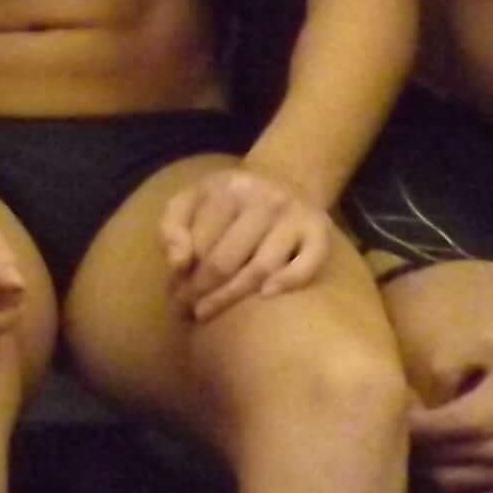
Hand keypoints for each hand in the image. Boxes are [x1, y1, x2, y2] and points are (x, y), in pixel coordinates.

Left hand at [157, 165, 333, 324]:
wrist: (287, 179)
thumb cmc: (230, 199)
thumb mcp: (193, 199)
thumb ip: (172, 226)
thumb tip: (177, 264)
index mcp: (228, 188)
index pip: (199, 243)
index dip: (182, 275)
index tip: (174, 297)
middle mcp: (265, 199)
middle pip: (226, 259)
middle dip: (202, 291)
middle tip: (189, 313)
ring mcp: (295, 215)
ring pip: (261, 267)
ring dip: (232, 296)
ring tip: (210, 313)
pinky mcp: (320, 232)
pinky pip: (307, 264)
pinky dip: (289, 281)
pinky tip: (265, 296)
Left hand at [407, 323, 492, 492]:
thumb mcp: (492, 345)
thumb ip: (451, 362)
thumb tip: (428, 385)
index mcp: (477, 418)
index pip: (421, 433)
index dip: (404, 422)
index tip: (403, 409)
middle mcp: (492, 454)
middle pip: (432, 463)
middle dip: (415, 450)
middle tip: (409, 436)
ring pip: (453, 490)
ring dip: (432, 477)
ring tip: (424, 461)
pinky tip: (449, 491)